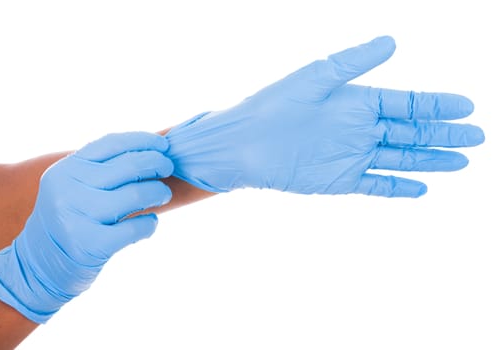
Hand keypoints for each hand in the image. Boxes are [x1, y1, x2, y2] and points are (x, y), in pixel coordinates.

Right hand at [0, 132, 172, 322]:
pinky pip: (136, 227)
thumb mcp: (73, 186)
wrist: (39, 265)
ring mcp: (78, 216)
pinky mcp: (90, 244)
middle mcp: (68, 188)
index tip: (164, 145)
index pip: (113, 143)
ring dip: (159, 192)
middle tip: (168, 169)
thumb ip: (102, 169)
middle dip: (157, 164)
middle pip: (129, 166)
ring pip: (136, 194)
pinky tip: (150, 223)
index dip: (144, 140)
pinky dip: (151, 223)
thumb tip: (152, 151)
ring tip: (162, 195)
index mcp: (66, 169)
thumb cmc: (69, 220)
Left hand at [166, 36, 483, 196]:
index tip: (467, 106)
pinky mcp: (340, 180)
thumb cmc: (275, 105)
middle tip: (476, 137)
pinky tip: (420, 187)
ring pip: (400, 158)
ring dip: (430, 160)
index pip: (407, 102)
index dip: (438, 105)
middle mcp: (360, 128)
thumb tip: (392, 41)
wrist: (243, 145)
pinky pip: (376, 184)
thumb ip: (354, 63)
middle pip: (411, 131)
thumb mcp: (316, 78)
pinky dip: (398, 186)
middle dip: (444, 134)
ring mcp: (352, 155)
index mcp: (357, 101)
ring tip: (460, 162)